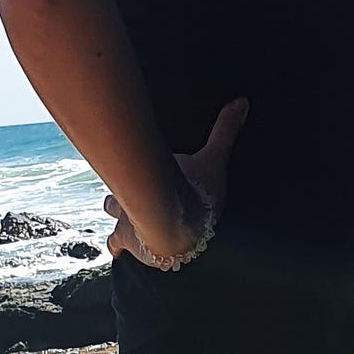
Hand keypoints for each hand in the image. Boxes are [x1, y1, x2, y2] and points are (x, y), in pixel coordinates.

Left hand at [105, 96, 249, 268]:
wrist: (176, 231)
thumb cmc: (191, 195)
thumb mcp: (214, 160)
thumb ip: (225, 132)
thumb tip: (241, 101)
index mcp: (150, 176)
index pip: (135, 167)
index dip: (135, 167)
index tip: (138, 165)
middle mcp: (133, 196)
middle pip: (117, 193)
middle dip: (119, 195)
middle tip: (126, 195)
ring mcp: (126, 221)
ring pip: (112, 216)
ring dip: (116, 217)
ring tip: (122, 223)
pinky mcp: (127, 245)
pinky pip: (116, 247)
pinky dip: (118, 248)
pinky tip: (118, 252)